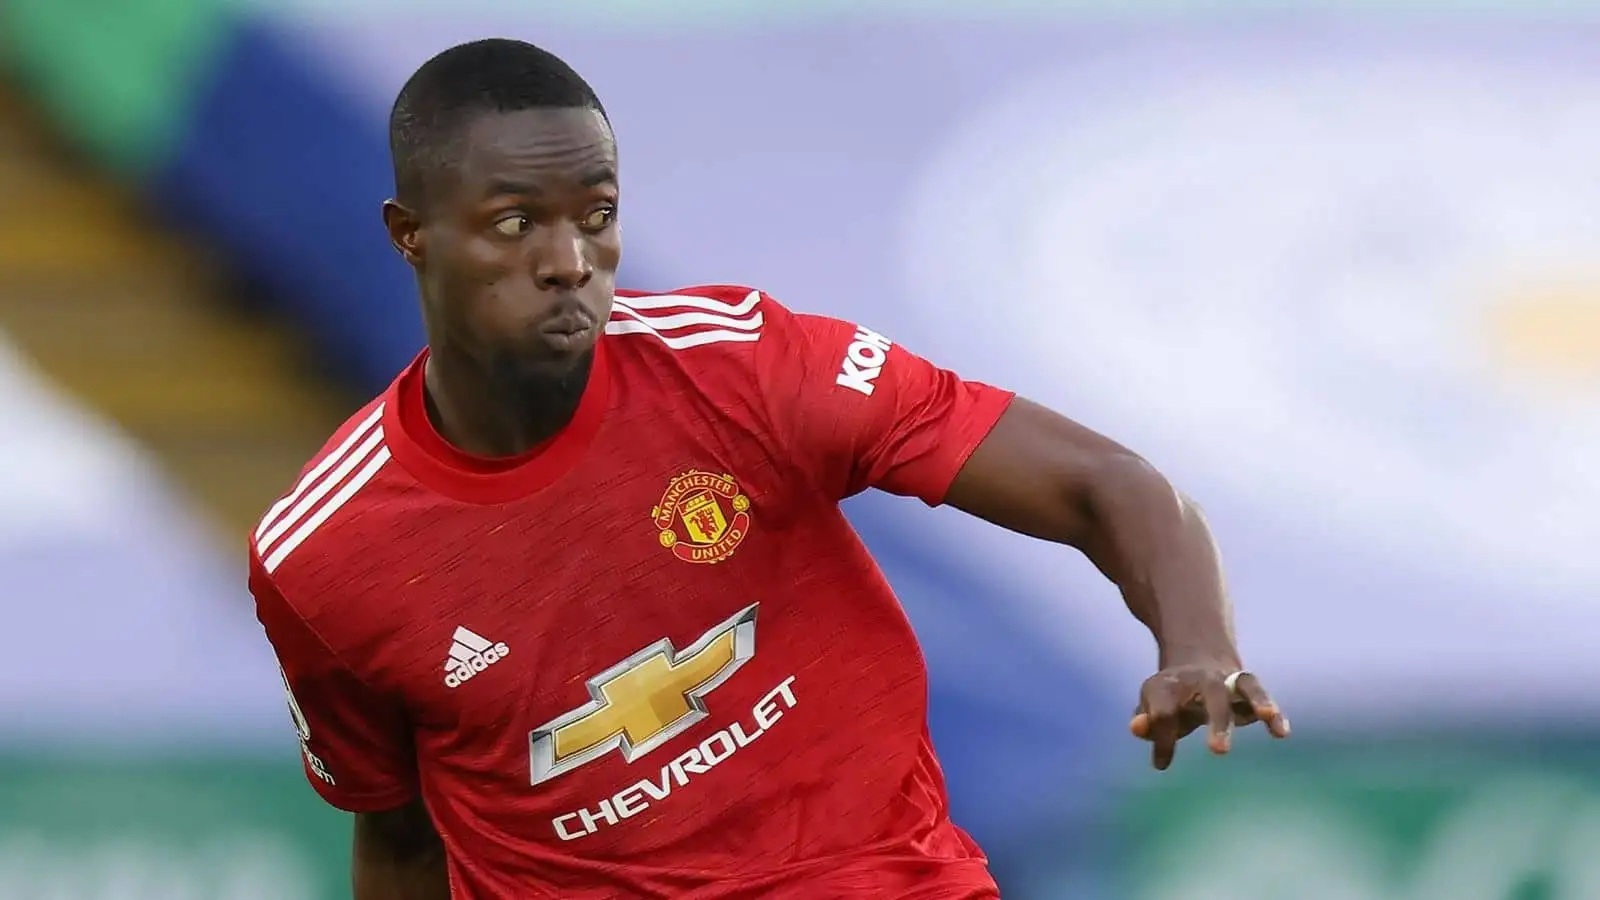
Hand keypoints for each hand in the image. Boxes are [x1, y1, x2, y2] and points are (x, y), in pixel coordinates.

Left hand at [1128, 664, 1289, 769]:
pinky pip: (1262, 695)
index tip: (1161, 762)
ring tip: (1267, 716)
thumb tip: (1137, 728)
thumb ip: (1144, 721)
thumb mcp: (1151, 706)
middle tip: (1219, 752)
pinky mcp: (1247, 687)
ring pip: (1245, 685)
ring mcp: (1228, 680)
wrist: (1196, 659)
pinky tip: (1281, 732)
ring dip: (1257, 700)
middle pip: (1212, 694)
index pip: (1164, 711)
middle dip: (1217, 721)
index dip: (1162, 738)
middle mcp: (1201, 679)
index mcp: (1168, 685)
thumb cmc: (1171, 697)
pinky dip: (1273, 712)